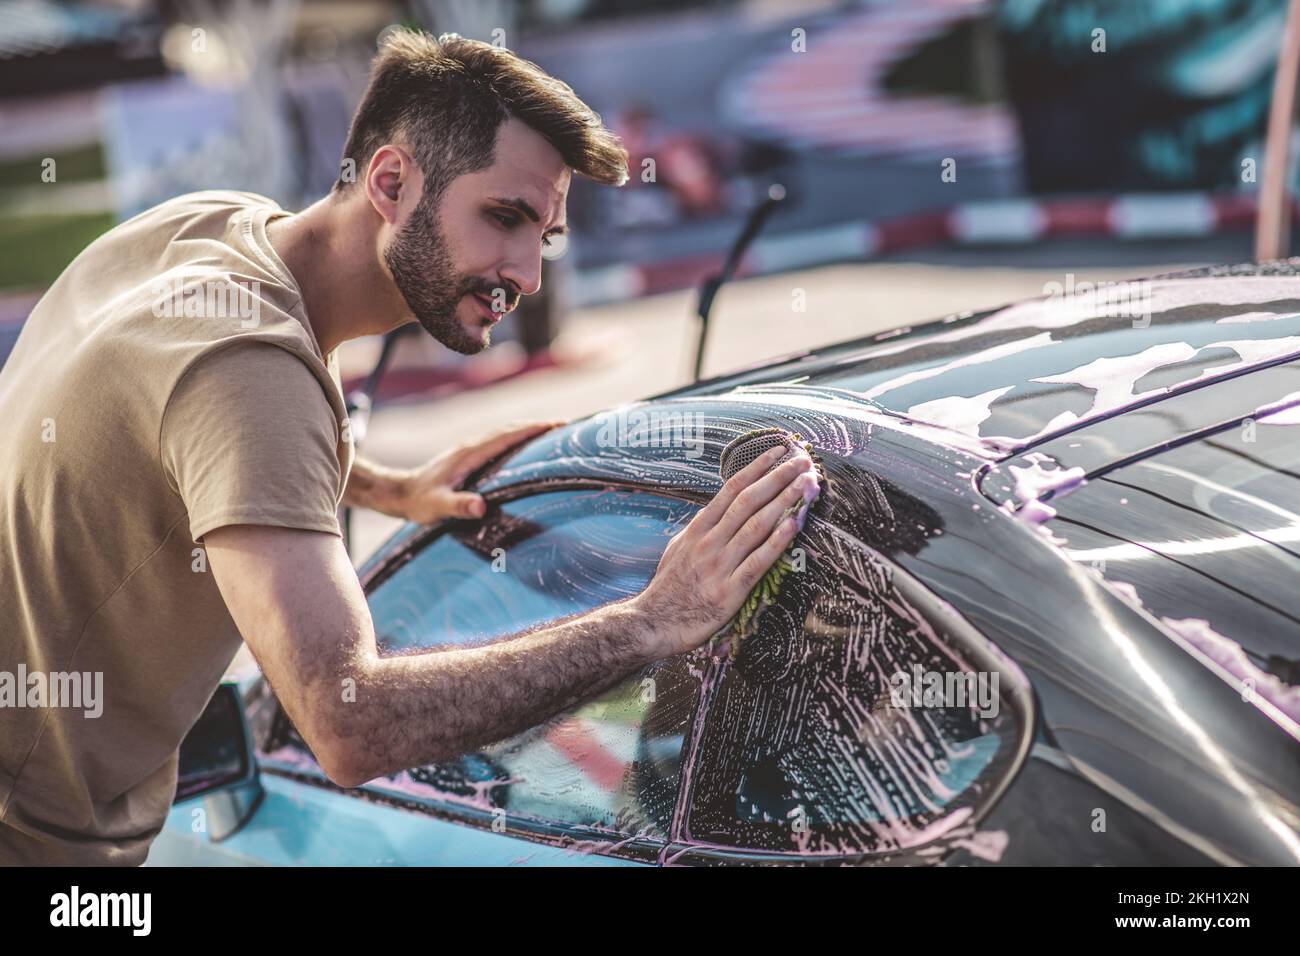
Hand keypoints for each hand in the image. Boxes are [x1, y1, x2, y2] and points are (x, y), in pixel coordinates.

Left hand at [395, 420, 564, 524]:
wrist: (399, 493)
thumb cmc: (419, 502)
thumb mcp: (438, 507)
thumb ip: (458, 506)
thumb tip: (480, 506)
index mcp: (470, 454)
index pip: (507, 436)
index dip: (532, 429)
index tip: (557, 425)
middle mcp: (472, 446)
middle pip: (510, 429)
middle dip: (537, 426)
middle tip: (565, 426)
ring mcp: (469, 449)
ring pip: (504, 433)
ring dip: (528, 430)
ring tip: (552, 432)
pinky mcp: (468, 455)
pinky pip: (498, 441)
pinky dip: (516, 438)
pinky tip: (524, 446)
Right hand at [634, 448, 820, 657]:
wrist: (653, 623)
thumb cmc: (668, 588)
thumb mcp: (678, 549)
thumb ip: (700, 530)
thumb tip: (717, 512)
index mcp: (698, 529)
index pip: (732, 489)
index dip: (757, 467)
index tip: (778, 451)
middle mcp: (710, 541)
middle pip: (749, 501)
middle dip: (778, 477)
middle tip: (802, 461)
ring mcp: (720, 565)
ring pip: (757, 525)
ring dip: (785, 502)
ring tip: (808, 485)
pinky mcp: (730, 591)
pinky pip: (758, 561)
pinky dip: (777, 541)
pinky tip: (795, 524)